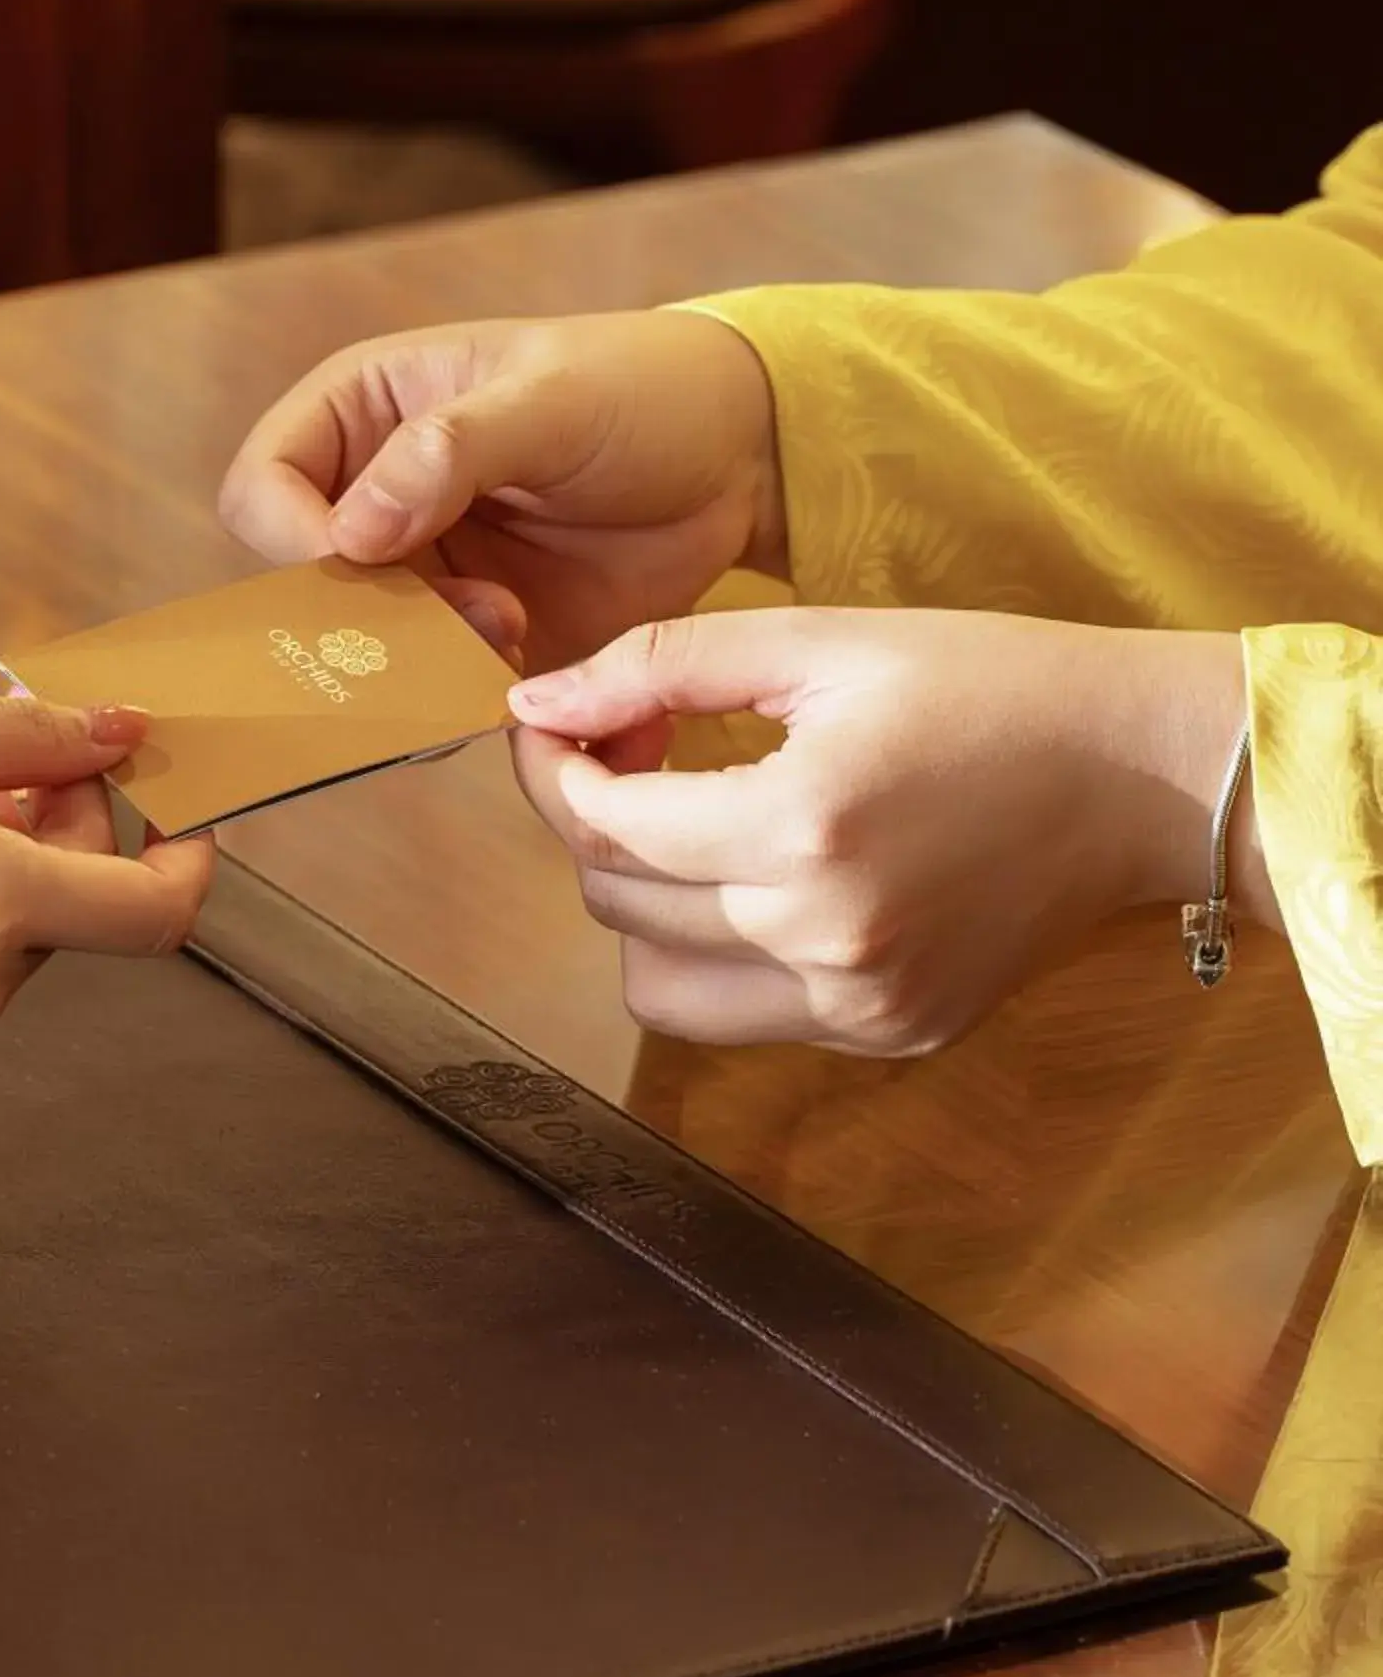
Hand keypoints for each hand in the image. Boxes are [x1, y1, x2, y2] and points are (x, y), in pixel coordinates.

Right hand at [218, 311, 785, 672]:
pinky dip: (458, 696)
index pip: (265, 485)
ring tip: (509, 626)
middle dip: (367, 614)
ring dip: (418, 661)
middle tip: (462, 607)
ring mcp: (425, 575)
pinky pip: (430, 691)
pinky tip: (523, 662)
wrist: (740, 461)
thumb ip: (447, 451)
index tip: (360, 560)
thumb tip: (351, 530)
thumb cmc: (643, 390)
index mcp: (365, 412)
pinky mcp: (475, 639)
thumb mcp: (548, 396)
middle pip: (303, 586)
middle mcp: (376, 498)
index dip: (294, 534)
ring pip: (362, 651)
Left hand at [508, 610, 1268, 1053]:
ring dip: (643, 909)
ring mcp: (858, 1002)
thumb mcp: (822, 641)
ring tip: (693, 828)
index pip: (604, 829)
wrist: (1145, 774)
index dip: (554, 772)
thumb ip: (660, 666)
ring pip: (657, 988)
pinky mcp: (888, 1034)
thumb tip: (532, 705)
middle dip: (594, 826)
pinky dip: (723, 953)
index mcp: (802, 828)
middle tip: (633, 754)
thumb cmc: (990, 683)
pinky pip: (744, 1015)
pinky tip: (768, 878)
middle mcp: (823, 936)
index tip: (558, 729)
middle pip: (618, 906)